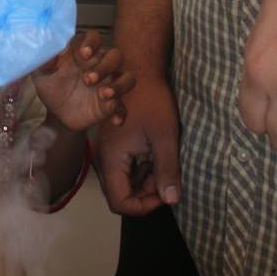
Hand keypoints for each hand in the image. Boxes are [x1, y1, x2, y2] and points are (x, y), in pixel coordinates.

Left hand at [31, 30, 135, 132]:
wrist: (56, 113)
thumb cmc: (51, 85)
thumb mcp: (42, 73)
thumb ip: (46, 60)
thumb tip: (49, 47)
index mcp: (84, 53)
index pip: (94, 38)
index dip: (92, 43)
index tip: (84, 53)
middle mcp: (101, 65)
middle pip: (115, 56)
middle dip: (106, 66)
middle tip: (88, 79)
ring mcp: (109, 84)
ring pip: (127, 78)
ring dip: (119, 85)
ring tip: (104, 95)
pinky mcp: (111, 105)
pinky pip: (123, 107)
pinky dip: (121, 113)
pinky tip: (114, 120)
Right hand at [94, 72, 179, 215]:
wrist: (139, 69)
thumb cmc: (152, 101)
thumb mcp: (165, 137)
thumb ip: (167, 170)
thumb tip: (172, 201)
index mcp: (111, 158)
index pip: (120, 202)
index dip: (144, 206)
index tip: (166, 192)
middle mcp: (104, 158)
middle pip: (120, 194)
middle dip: (146, 194)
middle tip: (168, 179)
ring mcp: (107, 151)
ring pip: (122, 182)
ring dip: (144, 181)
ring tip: (164, 165)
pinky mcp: (113, 144)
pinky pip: (124, 167)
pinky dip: (141, 169)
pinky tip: (156, 155)